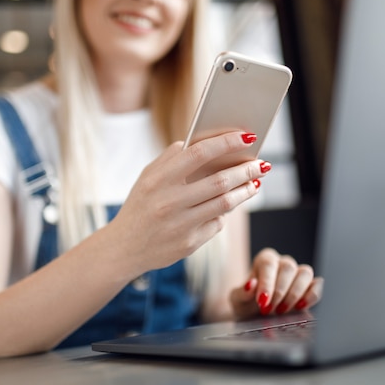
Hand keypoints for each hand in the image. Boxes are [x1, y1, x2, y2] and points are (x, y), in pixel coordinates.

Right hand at [108, 131, 269, 274]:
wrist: (123, 248)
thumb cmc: (139, 207)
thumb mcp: (147, 178)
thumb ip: (171, 159)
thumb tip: (201, 142)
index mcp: (158, 179)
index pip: (199, 153)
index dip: (227, 143)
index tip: (248, 137)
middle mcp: (169, 202)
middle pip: (219, 181)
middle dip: (246, 170)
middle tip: (262, 164)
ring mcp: (180, 225)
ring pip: (225, 203)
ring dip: (245, 191)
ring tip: (255, 182)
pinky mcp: (189, 244)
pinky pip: (217, 223)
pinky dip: (226, 212)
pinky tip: (232, 204)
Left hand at [229, 248, 323, 318]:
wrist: (254, 314)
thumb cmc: (247, 303)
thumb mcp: (238, 299)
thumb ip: (242, 292)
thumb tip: (251, 285)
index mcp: (265, 260)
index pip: (268, 264)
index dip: (267, 283)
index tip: (262, 301)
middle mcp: (283, 263)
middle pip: (288, 267)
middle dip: (279, 291)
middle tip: (269, 309)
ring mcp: (298, 273)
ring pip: (305, 273)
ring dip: (295, 294)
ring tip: (282, 311)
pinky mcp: (310, 286)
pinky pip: (317, 284)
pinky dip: (312, 295)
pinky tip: (301, 307)